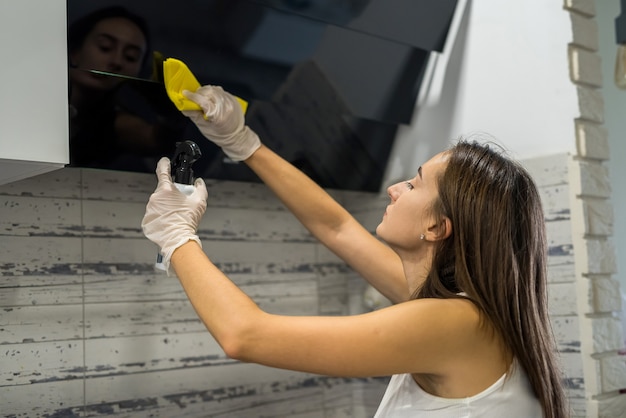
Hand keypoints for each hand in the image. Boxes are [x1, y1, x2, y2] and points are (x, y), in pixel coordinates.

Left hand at [141, 157, 207, 274]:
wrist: (177, 239)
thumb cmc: (187, 221)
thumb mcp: (199, 202)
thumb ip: (200, 188)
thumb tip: (199, 182)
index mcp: (166, 190)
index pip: (162, 170)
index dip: (164, 163)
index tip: (165, 161)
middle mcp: (155, 198)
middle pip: (163, 190)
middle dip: (171, 194)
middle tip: (180, 202)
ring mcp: (149, 209)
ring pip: (159, 203)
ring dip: (166, 206)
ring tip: (176, 215)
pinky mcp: (147, 219)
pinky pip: (155, 214)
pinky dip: (161, 216)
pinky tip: (169, 221)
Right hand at [182, 85, 260, 160]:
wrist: (236, 136)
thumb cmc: (220, 135)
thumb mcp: (203, 127)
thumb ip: (193, 114)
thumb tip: (184, 105)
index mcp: (218, 115)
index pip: (202, 100)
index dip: (192, 96)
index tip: (185, 94)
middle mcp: (226, 106)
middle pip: (208, 92)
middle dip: (199, 93)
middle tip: (194, 98)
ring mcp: (231, 101)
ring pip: (214, 89)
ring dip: (206, 92)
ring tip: (203, 99)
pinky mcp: (233, 99)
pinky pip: (220, 91)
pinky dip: (213, 93)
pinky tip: (211, 100)